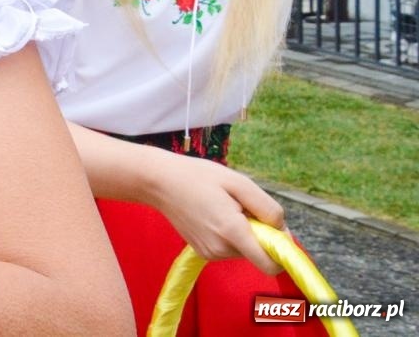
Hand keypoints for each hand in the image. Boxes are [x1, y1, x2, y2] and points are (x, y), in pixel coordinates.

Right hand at [146, 149, 286, 273]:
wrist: (158, 182)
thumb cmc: (198, 176)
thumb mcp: (238, 182)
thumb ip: (267, 208)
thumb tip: (283, 231)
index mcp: (231, 231)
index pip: (270, 265)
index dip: (281, 250)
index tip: (275, 230)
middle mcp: (220, 249)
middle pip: (259, 253)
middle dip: (259, 233)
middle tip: (241, 206)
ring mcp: (210, 253)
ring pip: (245, 251)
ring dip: (245, 233)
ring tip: (225, 207)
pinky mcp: (203, 253)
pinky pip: (230, 249)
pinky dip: (231, 235)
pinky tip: (215, 215)